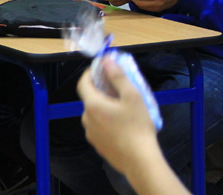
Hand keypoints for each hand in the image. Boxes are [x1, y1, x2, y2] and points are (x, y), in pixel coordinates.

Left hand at [78, 57, 163, 176]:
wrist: (140, 161)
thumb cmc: (137, 127)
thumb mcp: (132, 97)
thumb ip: (118, 77)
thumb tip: (106, 61)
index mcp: (92, 105)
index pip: (82, 83)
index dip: (90, 73)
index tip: (101, 68)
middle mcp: (87, 119)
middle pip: (90, 99)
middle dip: (101, 91)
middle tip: (117, 89)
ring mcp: (91, 134)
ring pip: (94, 114)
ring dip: (104, 108)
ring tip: (122, 108)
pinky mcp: (98, 146)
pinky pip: (99, 128)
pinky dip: (107, 122)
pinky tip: (122, 126)